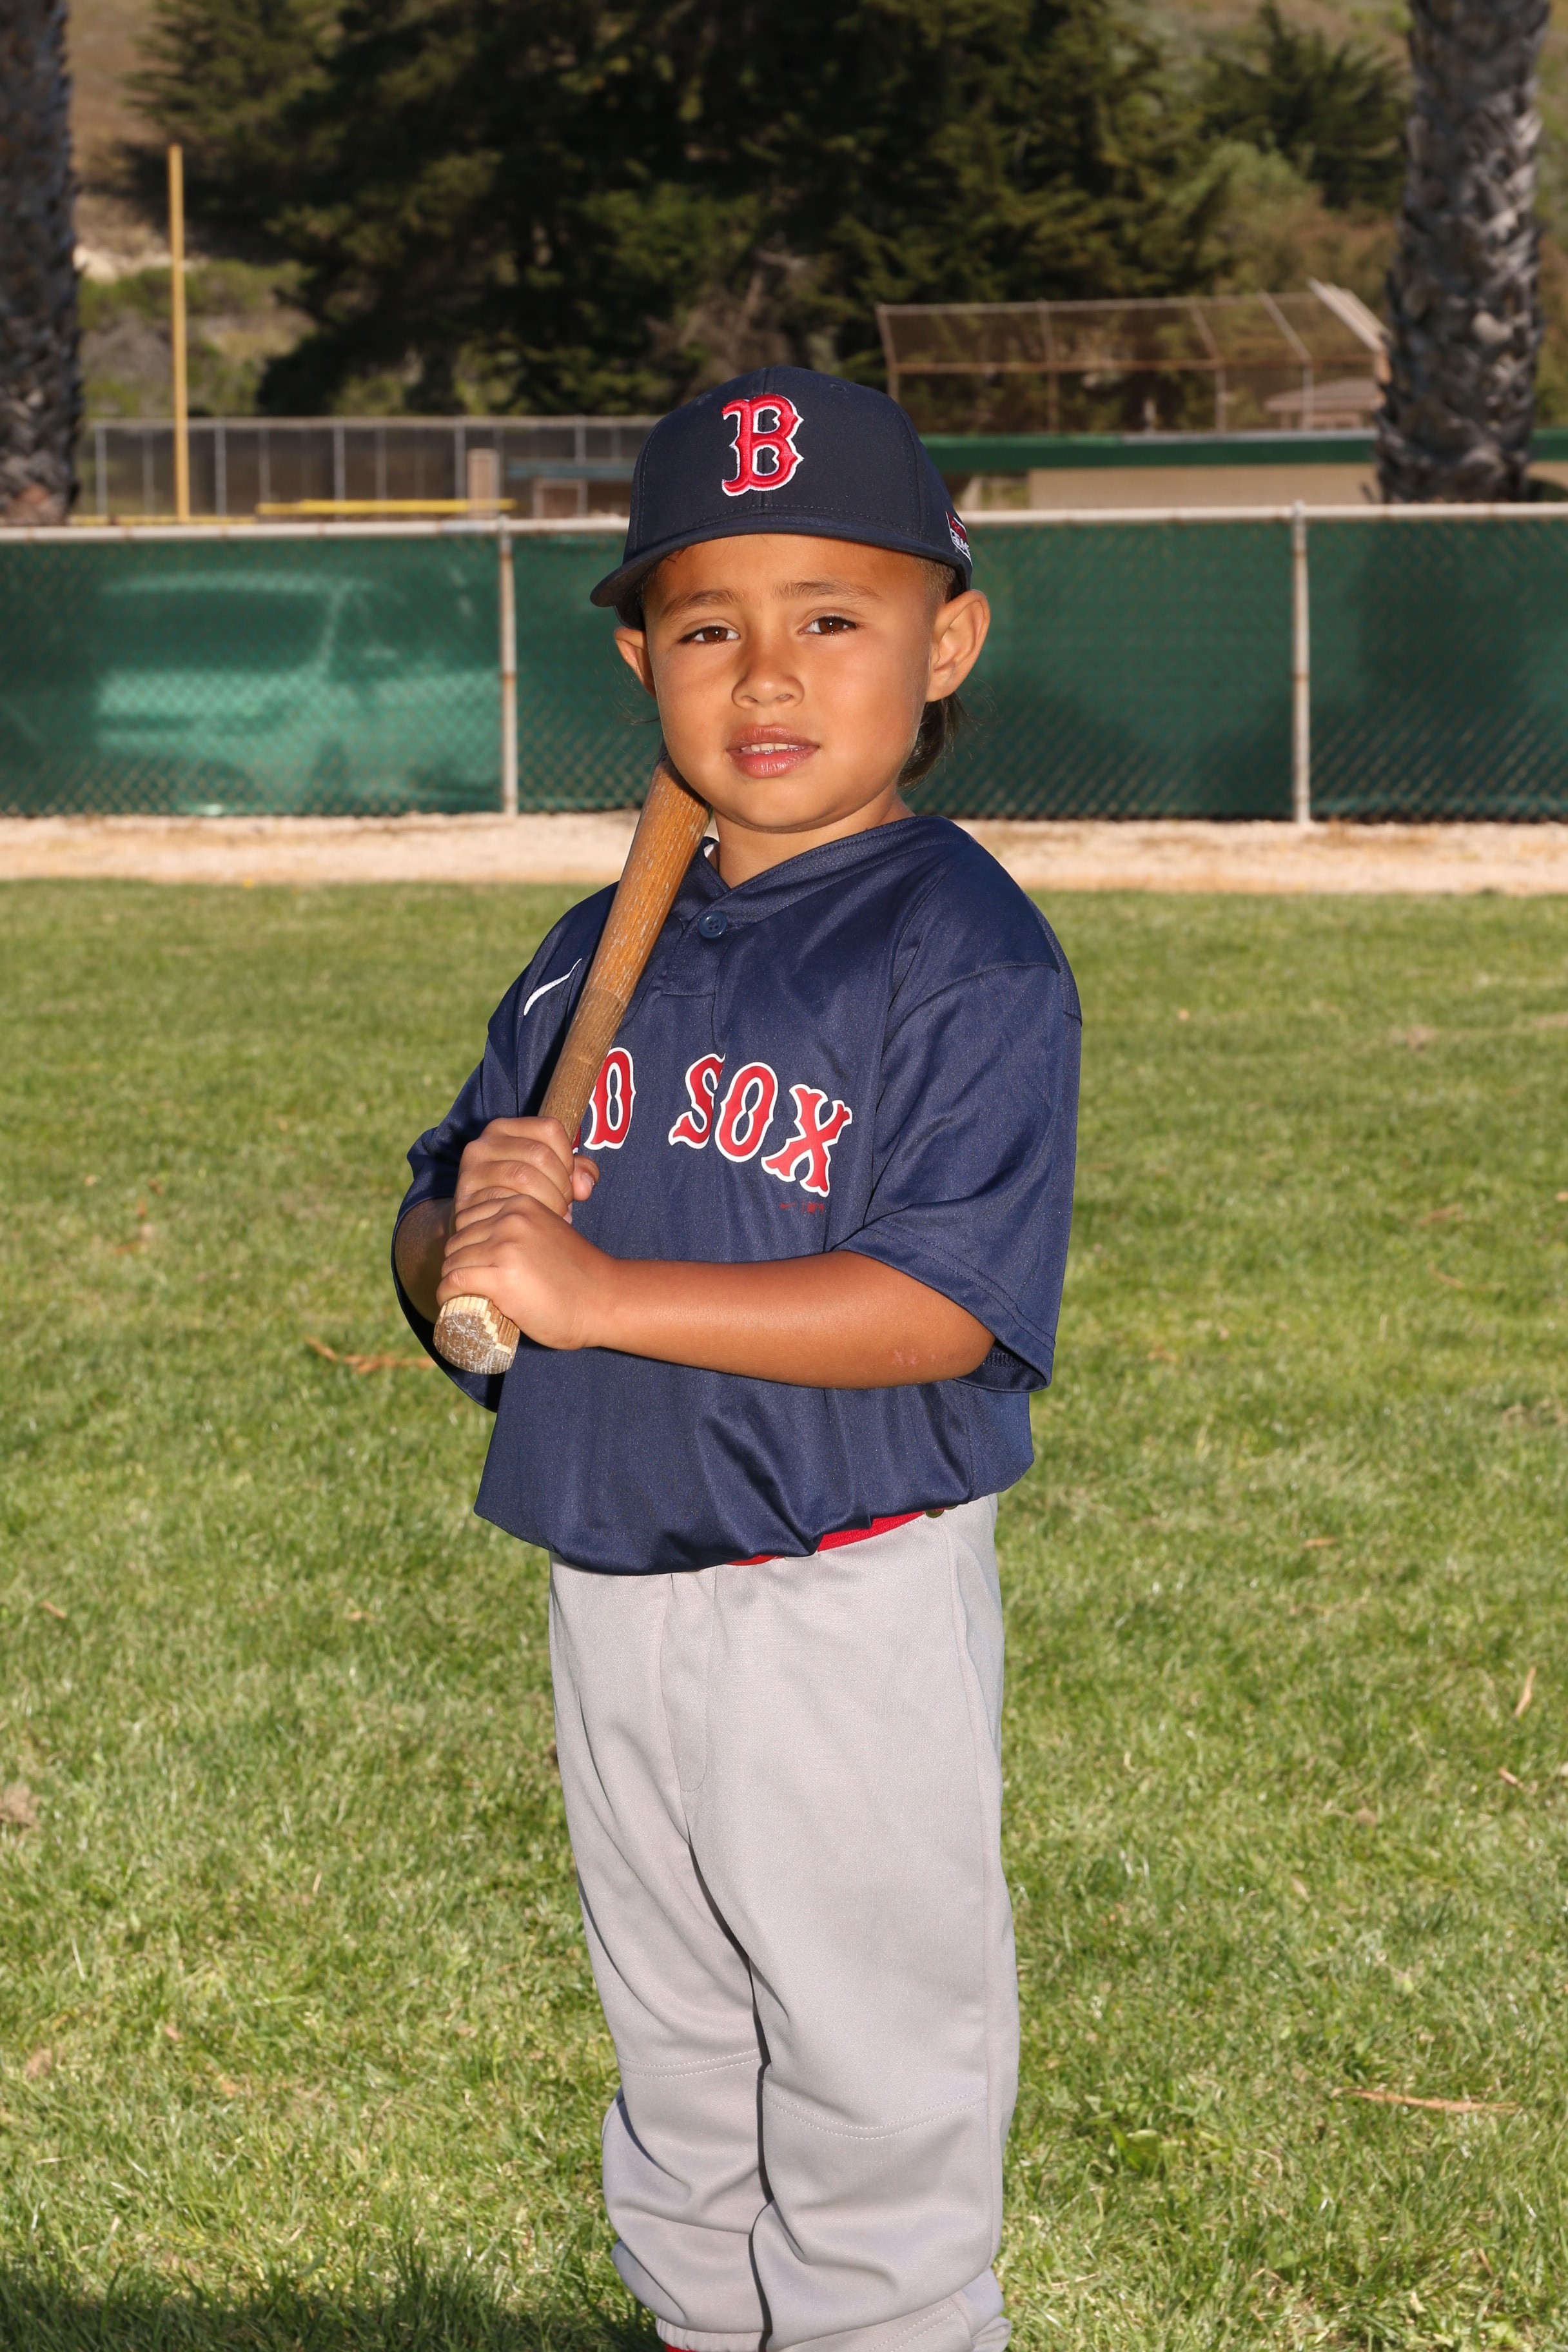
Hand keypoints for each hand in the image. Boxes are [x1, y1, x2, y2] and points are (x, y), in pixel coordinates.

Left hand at [438, 1190, 613, 1351]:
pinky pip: (454, 1281)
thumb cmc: (579, 1274)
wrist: (604, 1300)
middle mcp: (511, 1219)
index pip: (468, 1215)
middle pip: (457, 1239)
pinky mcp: (501, 1276)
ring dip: (451, 1279)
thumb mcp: (550, 1231)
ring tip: (462, 1295)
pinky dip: (446, 1293)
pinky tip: (451, 1301)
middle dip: (457, 1262)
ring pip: (452, 1260)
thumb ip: (526, 1227)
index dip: (466, 1241)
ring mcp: (505, 1246)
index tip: (472, 1262)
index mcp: (522, 1204)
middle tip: (469, 1284)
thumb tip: (496, 1241)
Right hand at [453, 1116, 597, 1222]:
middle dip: (561, 1185)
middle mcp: (485, 1142)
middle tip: (565, 1207)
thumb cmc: (520, 1196)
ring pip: (525, 1177)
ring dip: (549, 1201)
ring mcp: (472, 1168)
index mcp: (506, 1128)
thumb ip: (575, 1173)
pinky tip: (533, 1224)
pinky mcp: (466, 1195)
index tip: (569, 1181)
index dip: (568, 1157)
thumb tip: (585, 1187)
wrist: (477, 1225)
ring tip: (554, 1216)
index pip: (550, 1128)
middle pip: (540, 1154)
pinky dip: (527, 1214)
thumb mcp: (550, 1176)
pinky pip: (505, 1201)